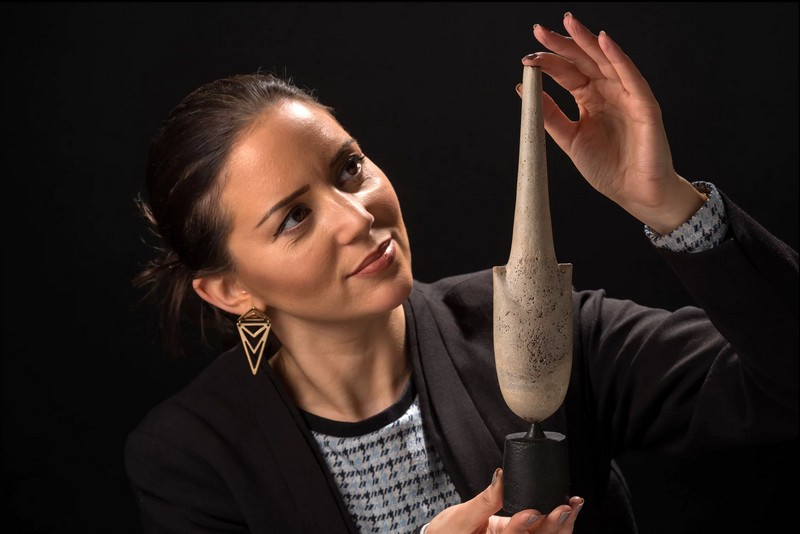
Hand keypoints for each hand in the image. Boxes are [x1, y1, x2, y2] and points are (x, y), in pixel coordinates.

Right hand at [424, 468, 582, 532]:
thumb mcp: (461, 516)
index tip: (533, 512)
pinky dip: (558, 523)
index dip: (522, 527)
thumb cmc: (447, 533)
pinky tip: (569, 510)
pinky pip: (541, 533)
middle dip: (553, 526)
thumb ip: (485, 500)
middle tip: (564, 508)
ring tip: (573, 506)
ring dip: (562, 525)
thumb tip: (502, 477)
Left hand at [520, 12, 705, 234]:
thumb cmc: (607, 168)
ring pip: (606, 61)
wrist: (634, 193)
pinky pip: (631, 77)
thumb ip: (550, 115)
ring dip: (588, 41)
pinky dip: (618, 58)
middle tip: (539, 30)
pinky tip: (603, 41)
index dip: (549, 62)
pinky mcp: (644, 105)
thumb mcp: (570, 139)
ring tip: (569, 24)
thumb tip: (524, 90)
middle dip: (563, 43)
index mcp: (590, 99)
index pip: (567, 72)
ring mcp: (627, 95)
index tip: (527, 57)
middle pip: (584, 60)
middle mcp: (608, 92)